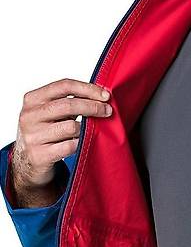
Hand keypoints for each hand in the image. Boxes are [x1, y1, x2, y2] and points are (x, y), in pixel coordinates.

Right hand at [11, 78, 112, 206]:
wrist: (27, 160)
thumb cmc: (45, 133)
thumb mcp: (50, 113)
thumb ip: (69, 103)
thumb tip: (100, 98)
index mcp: (32, 100)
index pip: (64, 86)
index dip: (87, 89)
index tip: (105, 95)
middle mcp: (30, 116)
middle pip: (69, 105)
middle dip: (93, 107)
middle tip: (108, 111)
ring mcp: (33, 136)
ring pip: (71, 127)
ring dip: (87, 128)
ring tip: (92, 130)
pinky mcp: (40, 155)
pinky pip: (70, 146)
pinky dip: (81, 144)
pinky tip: (83, 143)